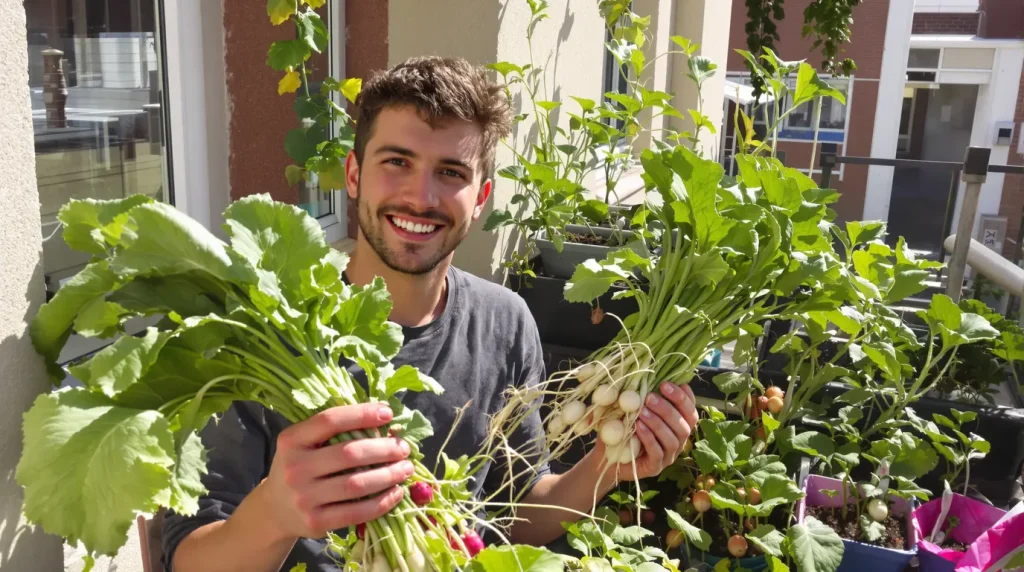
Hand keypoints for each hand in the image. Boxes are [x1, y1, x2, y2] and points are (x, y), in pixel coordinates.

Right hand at [254, 403, 413, 540]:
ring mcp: (304, 497)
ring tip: (405, 469)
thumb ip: (333, 431)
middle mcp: (294, 468)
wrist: (274, 509)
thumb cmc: (300, 467)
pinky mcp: (315, 522)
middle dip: (384, 449)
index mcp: (292, 440)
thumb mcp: (304, 443)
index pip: (330, 421)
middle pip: (349, 454)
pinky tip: (396, 493)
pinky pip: (356, 512)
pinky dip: (382, 502)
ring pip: (357, 484)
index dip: (362, 415)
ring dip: (389, 475)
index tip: (388, 413)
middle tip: (403, 448)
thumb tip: (383, 420)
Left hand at [600, 382, 698, 480]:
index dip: (683, 398)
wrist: (606, 455)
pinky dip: (649, 438)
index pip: (690, 412)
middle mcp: (678, 442)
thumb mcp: (634, 409)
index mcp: (678, 426)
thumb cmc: (623, 428)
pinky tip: (638, 427)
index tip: (666, 385)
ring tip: (642, 412)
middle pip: (684, 426)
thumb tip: (650, 376)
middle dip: (668, 409)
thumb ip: (646, 397)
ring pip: (673, 440)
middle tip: (650, 397)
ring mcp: (668, 457)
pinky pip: (657, 453)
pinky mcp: (655, 468)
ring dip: (658, 423)